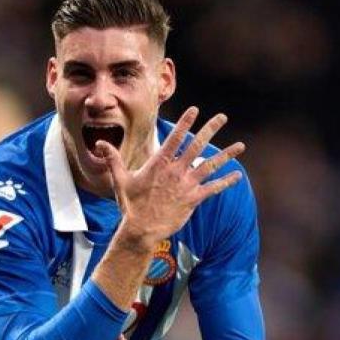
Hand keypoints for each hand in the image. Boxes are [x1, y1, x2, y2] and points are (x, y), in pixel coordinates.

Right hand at [95, 106, 245, 249]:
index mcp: (159, 163)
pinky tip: (237, 176)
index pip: (175, 137)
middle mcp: (176, 171)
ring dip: (227, 154)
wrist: (141, 230)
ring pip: (210, 165)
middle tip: (222, 117)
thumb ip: (113, 158)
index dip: (186, 122)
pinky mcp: (193, 199)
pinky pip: (213, 188)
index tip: (195, 110)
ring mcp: (186, 185)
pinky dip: (226, 182)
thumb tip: (99, 142)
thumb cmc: (130, 205)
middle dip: (211, 129)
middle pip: (197, 145)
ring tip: (240, 146)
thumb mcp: (120, 180)